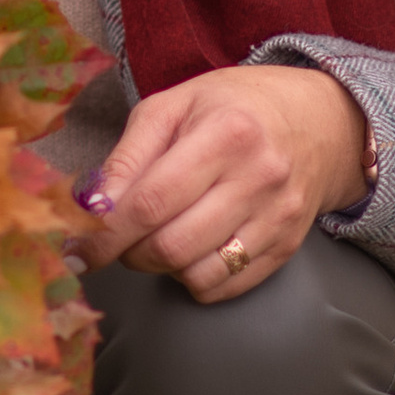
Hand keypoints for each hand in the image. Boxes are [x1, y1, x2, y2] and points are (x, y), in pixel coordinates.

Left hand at [75, 63, 370, 303]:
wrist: (317, 121)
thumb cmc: (232, 108)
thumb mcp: (173, 106)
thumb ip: (129, 155)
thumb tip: (92, 208)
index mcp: (226, 132)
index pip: (151, 201)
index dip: (105, 233)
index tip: (78, 249)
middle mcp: (258, 178)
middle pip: (172, 246)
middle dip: (129, 252)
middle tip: (119, 237)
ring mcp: (278, 217)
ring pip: (197, 274)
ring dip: (161, 267)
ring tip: (157, 237)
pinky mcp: (287, 247)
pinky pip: (225, 288)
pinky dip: (193, 279)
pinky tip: (190, 248)